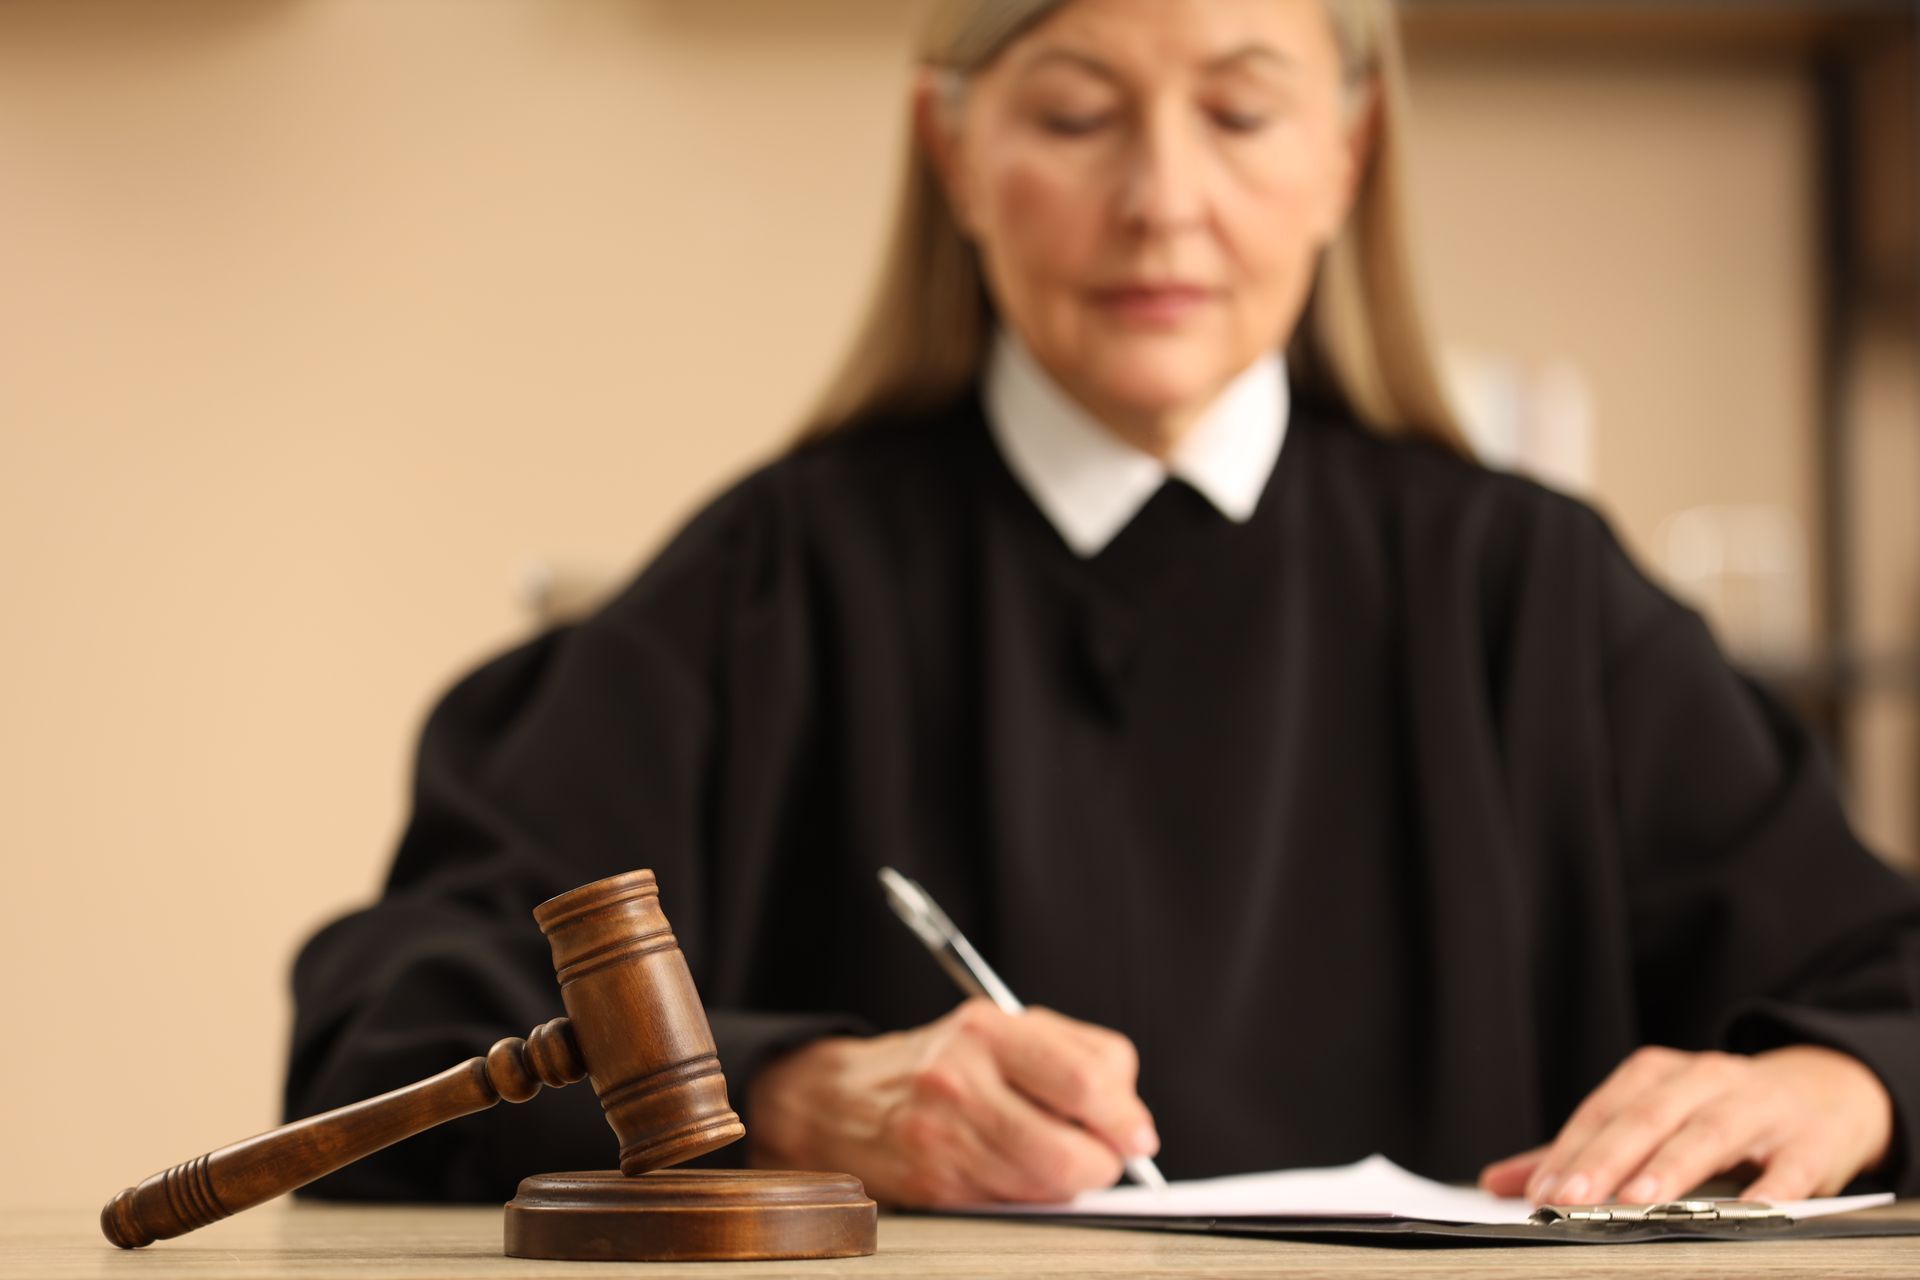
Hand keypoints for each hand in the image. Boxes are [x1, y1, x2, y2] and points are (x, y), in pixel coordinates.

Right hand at [744, 997, 1159, 1206]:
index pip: (1083, 1080)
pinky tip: (1016, 1172)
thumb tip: (1133, 1125)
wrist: (845, 1100)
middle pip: (1067, 1151)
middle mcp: (960, 1080)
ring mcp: (942, 1138)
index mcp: (987, 1029)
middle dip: (1101, 1164)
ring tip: (1053, 1157)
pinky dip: (1032, 1197)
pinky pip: (1014, 1208)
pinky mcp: (935, 1187)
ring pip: (1044, 1189)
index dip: (1123, 1117)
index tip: (1137, 1135)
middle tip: (1102, 1155)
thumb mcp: (1010, 1029)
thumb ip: (1083, 1058)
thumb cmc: (947, 1061)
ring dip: (1068, 1184)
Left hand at [1480, 1045, 1892, 1205]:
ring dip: (1671, 1166)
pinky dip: (1768, 1190)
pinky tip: (1745, 1214)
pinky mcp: (1810, 1141)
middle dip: (1606, 1158)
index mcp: (1660, 1073)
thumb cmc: (1721, 1112)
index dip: (1570, 1150)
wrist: (1827, 1092)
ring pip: (1709, 1132)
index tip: (1540, 1192)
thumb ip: (1581, 1152)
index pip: (1605, 1111)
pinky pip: (1789, 1167)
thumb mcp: (1654, 1117)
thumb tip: (1500, 1181)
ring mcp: (1760, 1106)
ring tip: (1638, 1202)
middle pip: (1647, 1116)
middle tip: (1572, 1198)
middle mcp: (1705, 1079)